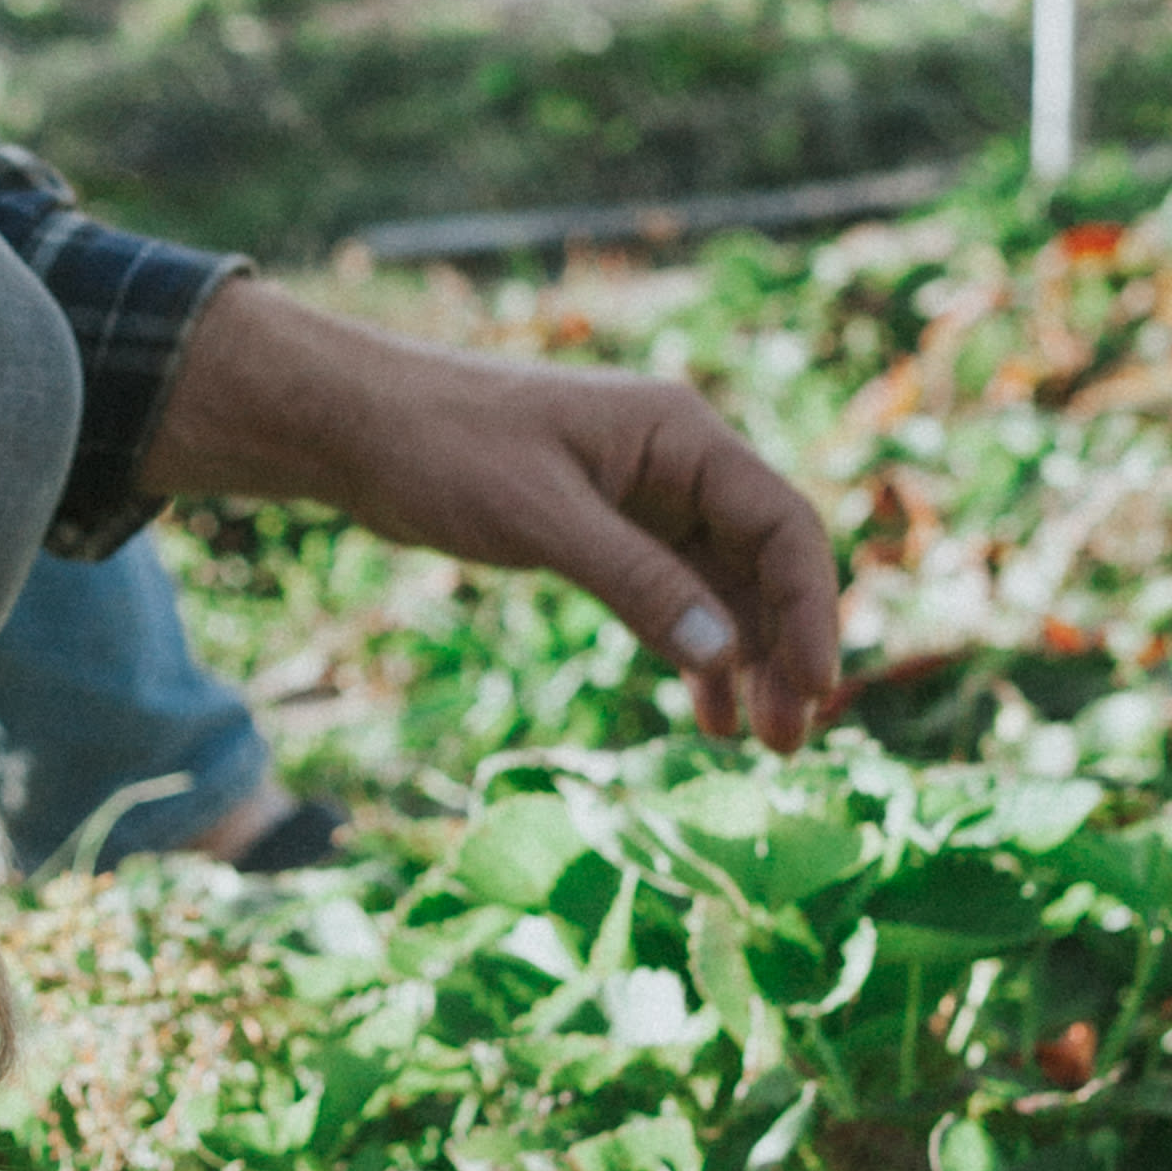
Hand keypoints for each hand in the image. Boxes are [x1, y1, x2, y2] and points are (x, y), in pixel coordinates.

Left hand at [146, 275, 838, 745]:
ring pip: (725, 589)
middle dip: (785, 648)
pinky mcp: (607, 534)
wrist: (356, 428)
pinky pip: (675, 598)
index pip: (781, 524)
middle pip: (764, 563)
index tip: (815, 689)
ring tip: (763, 743)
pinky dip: (695, 652)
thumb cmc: (442, 448)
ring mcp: (646, 500)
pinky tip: (710, 713)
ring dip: (749, 661)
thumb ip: (636, 583)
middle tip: (790, 740)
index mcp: (681, 435)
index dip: (811, 608)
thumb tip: (725, 657)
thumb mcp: (542, 517)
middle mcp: (678, 464)